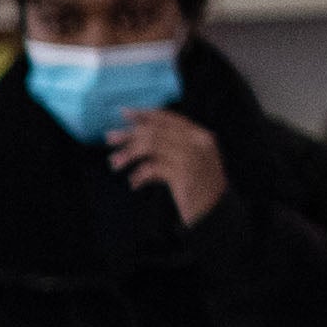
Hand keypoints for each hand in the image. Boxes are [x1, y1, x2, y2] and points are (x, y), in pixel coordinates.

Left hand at [107, 104, 229, 229]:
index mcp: (200, 136)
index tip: (124, 113)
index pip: (169, 118)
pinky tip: (134, 183)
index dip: (145, 114)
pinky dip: (140, 174)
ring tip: (114, 163)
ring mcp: (192, 157)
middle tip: (109, 138)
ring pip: (152, 145)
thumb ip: (171, 148)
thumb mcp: (189, 163)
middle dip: (130, 133)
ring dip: (129, 153)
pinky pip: (153, 167)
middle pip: (157, 130)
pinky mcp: (184, 175)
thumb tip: (138, 139)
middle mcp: (198, 142)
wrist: (216, 214)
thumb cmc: (199, 190)